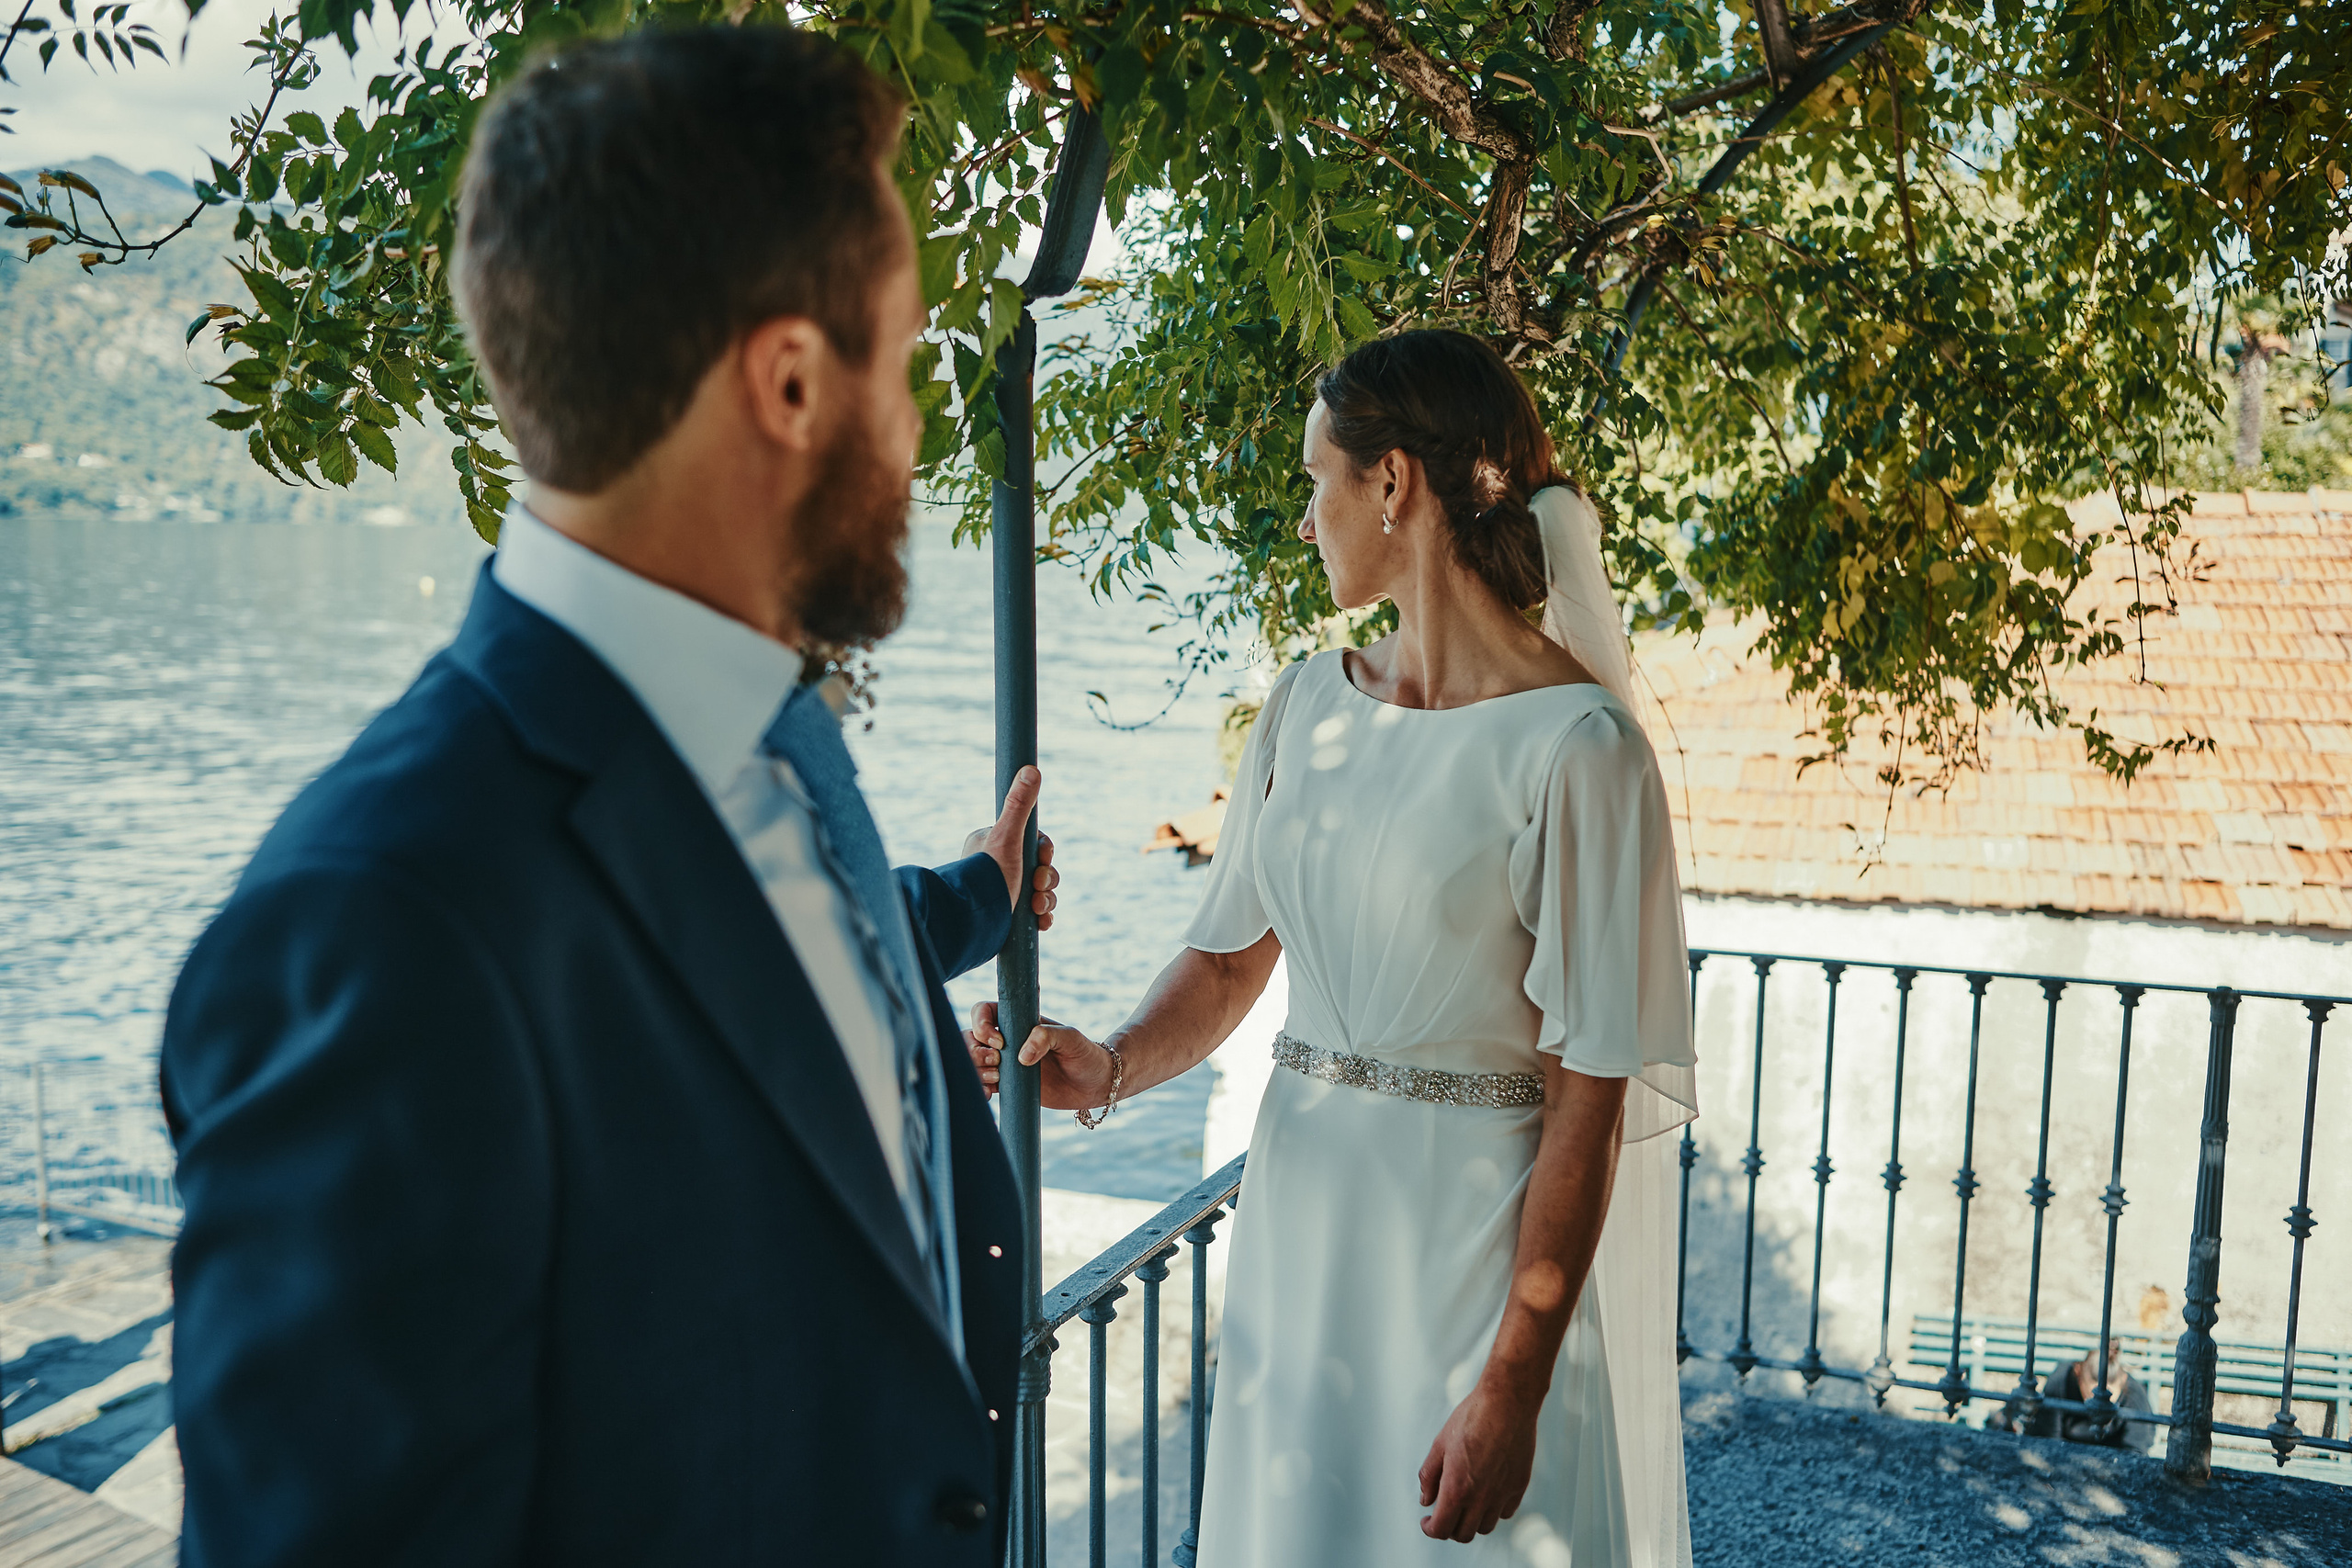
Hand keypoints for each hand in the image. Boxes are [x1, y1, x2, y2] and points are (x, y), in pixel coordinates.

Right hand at [963, 1001, 1115, 1109]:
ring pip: (972, 1062)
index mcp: (1018, 1021)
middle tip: (998, 1063)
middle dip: (975, 1052)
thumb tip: (1021, 1057)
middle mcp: (1007, 1040)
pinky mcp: (1009, 1085)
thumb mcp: (1070, 1038)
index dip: (981, 1025)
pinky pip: (982, 1084)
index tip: (999, 1043)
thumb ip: (1046, 1037)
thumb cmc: (1085, 1053)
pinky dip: (979, 1088)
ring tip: (996, 1080)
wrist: (1095, 1084)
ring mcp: (1005, 1063)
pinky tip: (989, 1094)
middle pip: (969, 1038)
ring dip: (975, 1070)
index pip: (983, 1012)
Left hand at [966, 766, 1058, 931]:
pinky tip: (1040, 922)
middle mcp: (996, 867)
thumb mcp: (1007, 838)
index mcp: (992, 845)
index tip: (1042, 860)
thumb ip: (1019, 805)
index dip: (1044, 853)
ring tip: (1037, 909)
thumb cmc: (986, 878)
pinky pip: (1034, 915)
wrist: (970, 924)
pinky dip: (1042, 918)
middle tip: (1037, 887)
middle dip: (1046, 880)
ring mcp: (1002, 892)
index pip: (1032, 842)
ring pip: (1040, 892)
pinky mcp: (1007, 916)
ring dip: (1046, 901)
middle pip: (1040, 868)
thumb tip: (1032, 769)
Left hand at [1416, 1380, 1540, 1542]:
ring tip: (1465, 1503)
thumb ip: (1429, 1475)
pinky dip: (1492, 1511)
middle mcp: (1481, 1498)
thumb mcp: (1440, 1443)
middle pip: (1463, 1534)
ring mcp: (1502, 1494)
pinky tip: (1485, 1493)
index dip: (1430, 1529)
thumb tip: (1426, 1501)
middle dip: (1449, 1528)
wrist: (1507, 1402)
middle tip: (1444, 1512)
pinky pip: (1504, 1512)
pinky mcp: (1519, 1486)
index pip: (1442, 1529)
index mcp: (1457, 1488)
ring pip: (1485, 1527)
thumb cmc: (1470, 1418)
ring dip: (1471, 1521)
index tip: (1427, 1520)